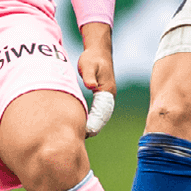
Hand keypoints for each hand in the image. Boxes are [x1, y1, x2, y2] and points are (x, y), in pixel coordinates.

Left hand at [77, 21, 115, 135]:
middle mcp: (109, 96)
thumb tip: (91, 86)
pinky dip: (92, 120)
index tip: (85, 132)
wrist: (98, 51)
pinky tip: (82, 125)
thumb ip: (89, 76)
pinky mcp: (101, 97)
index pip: (102, 112)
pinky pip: (98, 112)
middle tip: (81, 139)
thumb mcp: (89, 65)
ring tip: (81, 136)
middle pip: (103, 118)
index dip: (94, 123)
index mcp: (108, 91)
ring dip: (93, 126)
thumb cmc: (93, 58)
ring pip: (101, 116)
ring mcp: (106, 97)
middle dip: (93, 129)